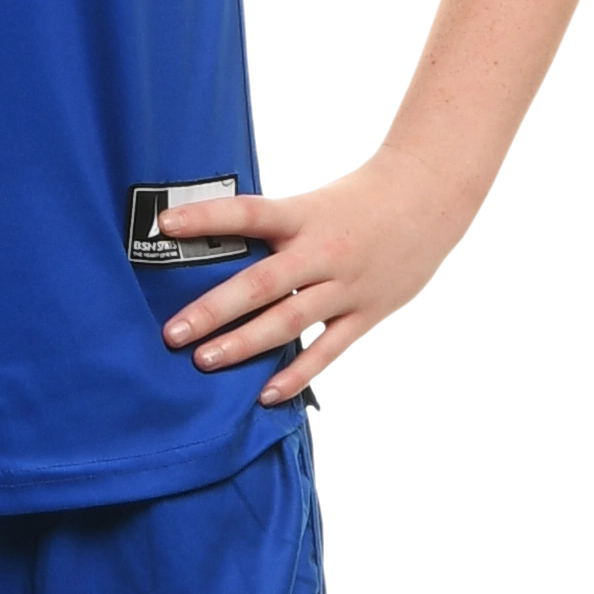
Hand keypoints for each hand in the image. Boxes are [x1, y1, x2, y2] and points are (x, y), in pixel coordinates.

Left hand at [154, 151, 471, 402]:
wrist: (429, 200)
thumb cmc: (359, 199)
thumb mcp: (312, 202)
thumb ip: (273, 228)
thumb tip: (214, 247)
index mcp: (305, 215)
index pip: (249, 213)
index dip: (207, 217)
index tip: (164, 223)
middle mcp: (323, 252)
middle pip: (262, 284)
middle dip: (214, 310)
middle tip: (173, 332)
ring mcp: (347, 287)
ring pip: (289, 322)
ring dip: (244, 344)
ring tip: (204, 361)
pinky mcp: (366, 314)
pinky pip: (328, 351)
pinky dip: (297, 374)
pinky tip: (266, 394)